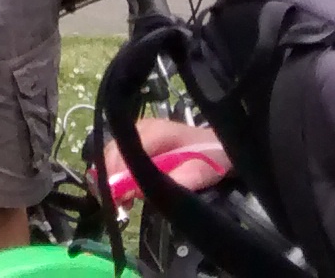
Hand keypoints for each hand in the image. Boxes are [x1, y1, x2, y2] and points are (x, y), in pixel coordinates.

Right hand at [100, 117, 228, 205]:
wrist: (222, 147)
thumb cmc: (214, 156)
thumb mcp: (202, 170)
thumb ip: (177, 180)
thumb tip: (142, 190)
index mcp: (155, 132)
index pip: (125, 151)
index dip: (118, 176)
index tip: (119, 199)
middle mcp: (142, 129)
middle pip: (114, 153)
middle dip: (112, 180)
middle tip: (120, 205)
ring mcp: (139, 134)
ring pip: (114, 156)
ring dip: (115, 180)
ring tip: (123, 202)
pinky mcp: (140, 143)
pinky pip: (121, 159)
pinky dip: (120, 177)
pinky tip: (127, 193)